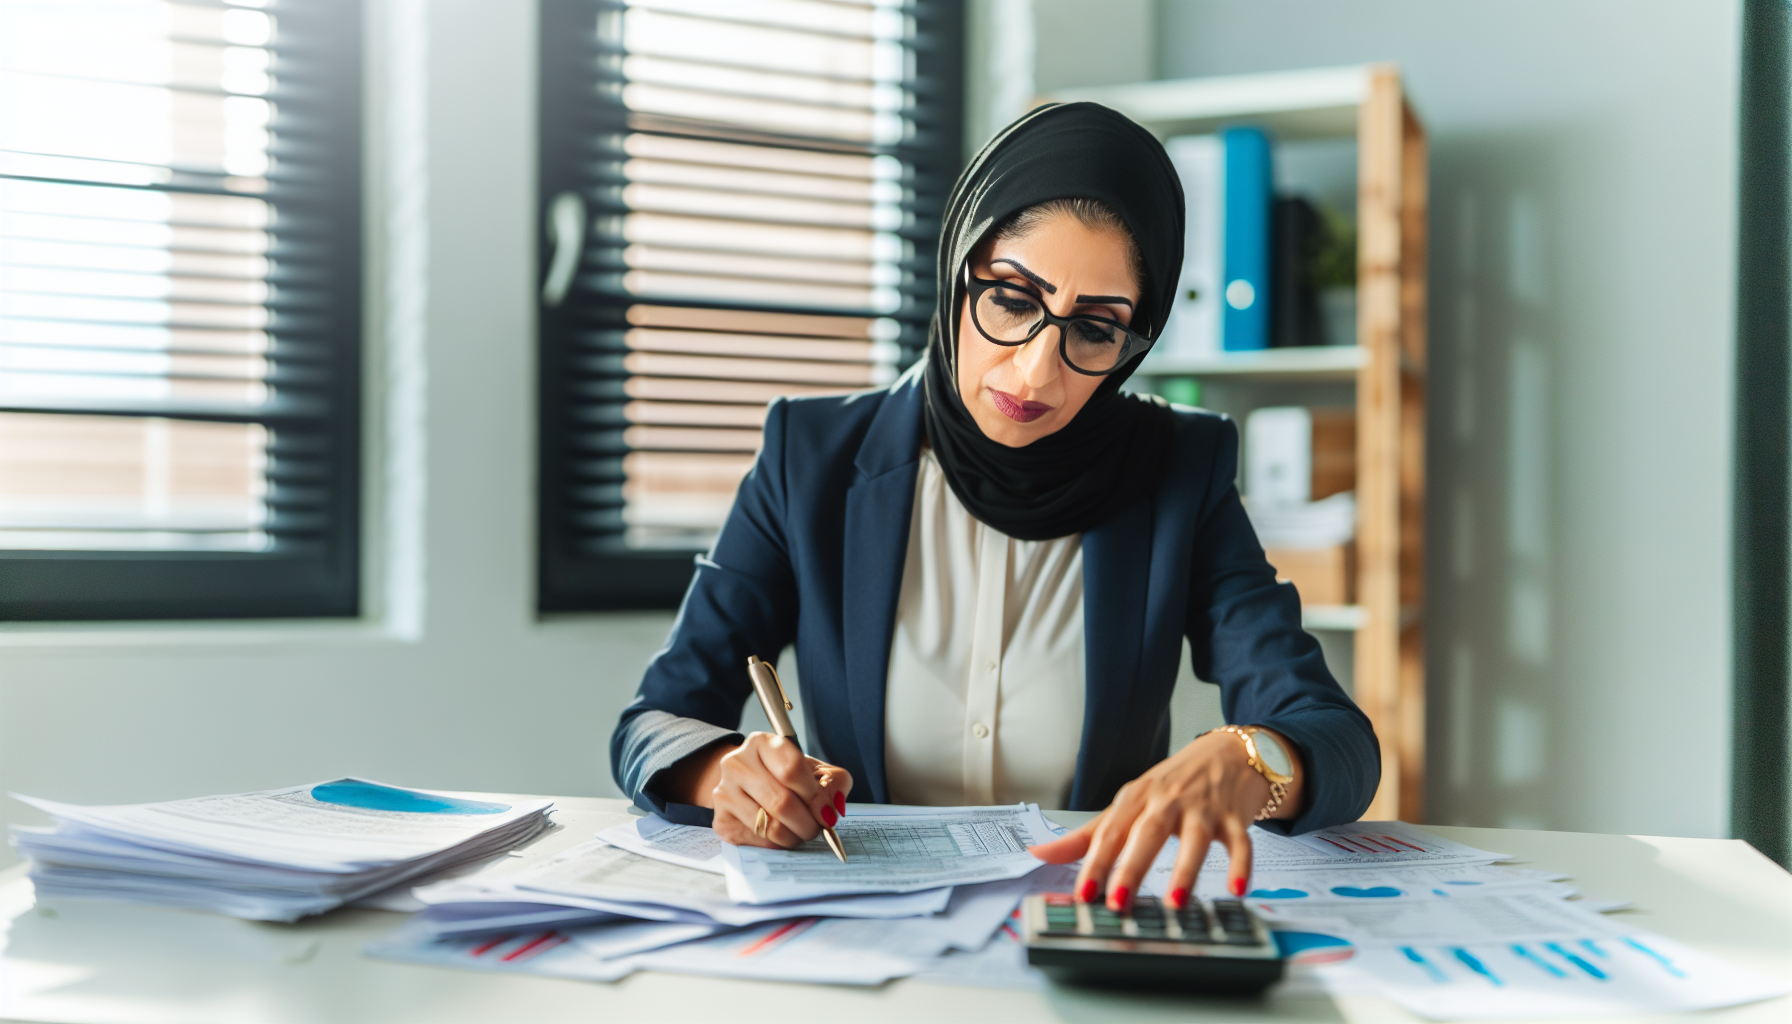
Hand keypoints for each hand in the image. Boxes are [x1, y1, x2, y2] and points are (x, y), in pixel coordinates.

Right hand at [666, 733, 852, 848]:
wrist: (745, 784)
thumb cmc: (783, 775)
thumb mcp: (813, 769)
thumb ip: (833, 781)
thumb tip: (833, 806)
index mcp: (761, 743)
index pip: (791, 770)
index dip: (815, 796)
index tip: (827, 811)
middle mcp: (736, 764)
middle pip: (782, 802)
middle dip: (808, 823)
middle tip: (818, 827)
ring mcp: (724, 792)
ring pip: (770, 826)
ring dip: (795, 836)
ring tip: (801, 831)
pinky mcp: (721, 820)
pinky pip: (759, 841)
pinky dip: (778, 844)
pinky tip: (782, 834)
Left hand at [1027, 728, 1301, 911]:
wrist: (1229, 753)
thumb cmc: (1173, 784)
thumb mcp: (1130, 803)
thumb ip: (1088, 834)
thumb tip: (1040, 854)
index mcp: (1137, 799)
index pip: (1110, 833)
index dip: (1095, 863)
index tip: (1083, 894)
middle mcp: (1168, 801)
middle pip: (1147, 834)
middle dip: (1131, 868)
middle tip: (1117, 901)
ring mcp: (1203, 809)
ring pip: (1194, 839)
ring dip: (1185, 870)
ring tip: (1175, 901)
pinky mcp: (1234, 817)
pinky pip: (1240, 842)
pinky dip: (1242, 864)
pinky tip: (1238, 888)